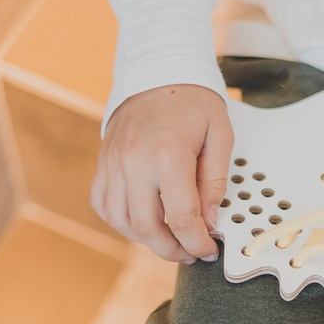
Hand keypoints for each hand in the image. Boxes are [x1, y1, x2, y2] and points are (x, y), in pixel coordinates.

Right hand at [90, 84, 232, 262]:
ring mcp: (113, 163)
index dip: (198, 243)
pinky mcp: (103, 163)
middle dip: (171, 250)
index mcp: (168, 156)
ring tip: (170, 240)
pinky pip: (103, 205)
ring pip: (122, 222)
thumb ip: (215, 183)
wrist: (157, 70)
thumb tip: (209, 222)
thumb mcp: (220, 136)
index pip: (182, 218)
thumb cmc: (193, 102)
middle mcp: (134, 162)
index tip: (209, 251)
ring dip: (146, 240)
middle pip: (148, 228)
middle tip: (190, 253)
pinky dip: (121, 222)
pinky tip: (143, 222)